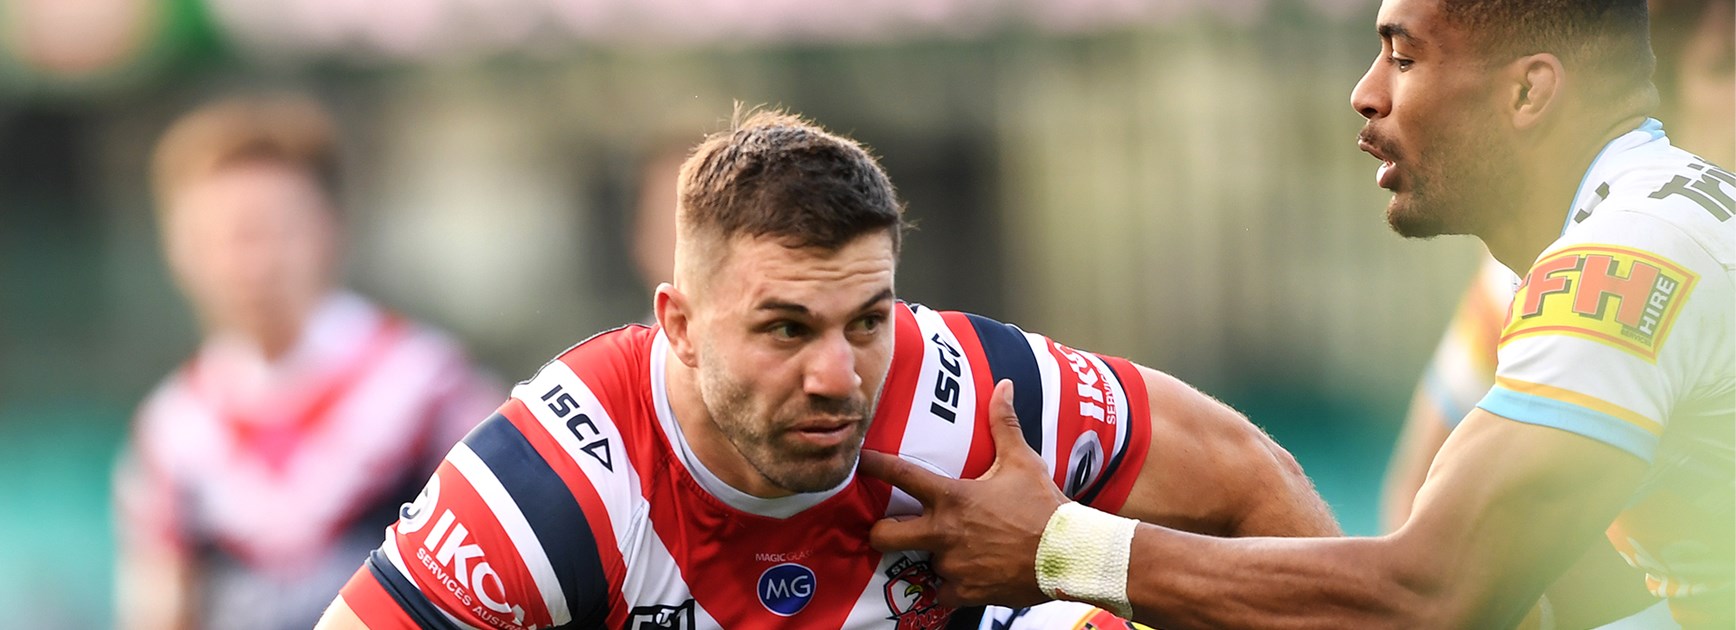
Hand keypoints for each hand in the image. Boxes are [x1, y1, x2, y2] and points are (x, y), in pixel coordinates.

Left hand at [860, 379, 1067, 608]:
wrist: (1069, 554)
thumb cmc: (1044, 506)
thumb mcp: (1022, 461)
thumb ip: (1004, 424)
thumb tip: (1005, 385)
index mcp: (952, 497)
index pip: (901, 475)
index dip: (873, 465)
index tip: (857, 461)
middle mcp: (944, 531)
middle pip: (884, 535)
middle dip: (880, 532)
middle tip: (888, 528)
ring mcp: (951, 564)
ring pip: (920, 563)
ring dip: (931, 557)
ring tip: (952, 551)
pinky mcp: (964, 591)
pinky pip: (942, 591)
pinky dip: (950, 587)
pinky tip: (965, 576)